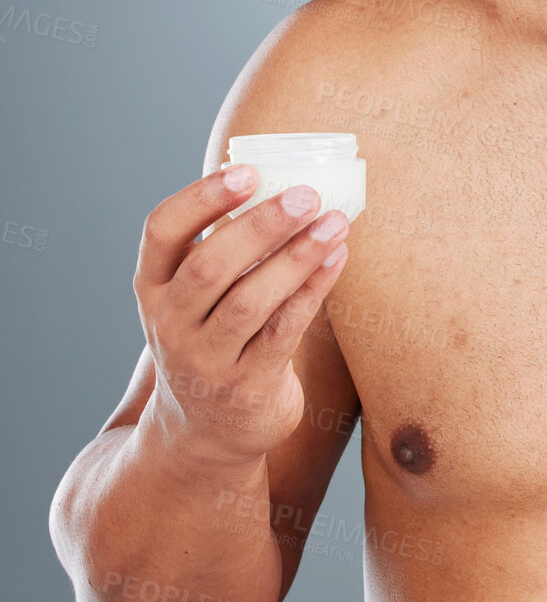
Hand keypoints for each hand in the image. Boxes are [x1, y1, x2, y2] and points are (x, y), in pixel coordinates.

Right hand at [133, 169, 350, 465]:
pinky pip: (283, 330)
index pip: (162, 231)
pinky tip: (337, 258)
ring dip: (296, 257)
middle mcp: (170, 323)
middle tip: (307, 194)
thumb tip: (288, 182)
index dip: (202, 198)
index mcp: (154, 286)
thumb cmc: (212, 336)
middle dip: (261, 226)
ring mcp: (205, 359)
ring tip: (335, 222)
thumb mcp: (196, 296)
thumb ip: (225, 248)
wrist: (204, 430)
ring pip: (249, 300)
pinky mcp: (245, 387)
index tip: (248, 171)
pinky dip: (312, 290)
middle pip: (209, 265)